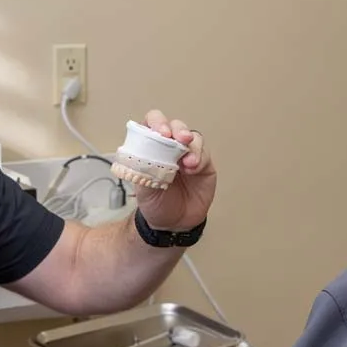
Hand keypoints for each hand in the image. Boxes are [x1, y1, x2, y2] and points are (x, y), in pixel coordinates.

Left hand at [131, 109, 213, 233]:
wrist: (172, 224)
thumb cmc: (155, 203)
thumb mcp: (143, 188)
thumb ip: (144, 170)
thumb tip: (149, 155)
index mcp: (151, 147)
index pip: (152, 124)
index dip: (156, 122)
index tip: (161, 132)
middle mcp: (170, 147)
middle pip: (175, 125)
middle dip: (177, 129)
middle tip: (178, 139)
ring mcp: (188, 154)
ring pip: (192, 137)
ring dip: (191, 144)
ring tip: (187, 162)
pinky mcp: (204, 165)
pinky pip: (204, 154)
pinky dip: (199, 158)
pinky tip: (193, 169)